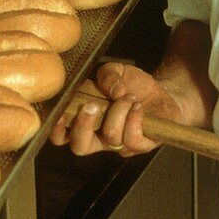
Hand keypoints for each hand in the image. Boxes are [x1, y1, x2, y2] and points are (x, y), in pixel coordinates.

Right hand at [50, 62, 183, 157]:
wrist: (162, 92)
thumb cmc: (133, 84)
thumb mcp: (116, 71)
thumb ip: (106, 74)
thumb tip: (110, 90)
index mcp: (86, 121)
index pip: (62, 136)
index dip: (56, 129)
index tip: (61, 113)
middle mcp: (100, 137)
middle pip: (80, 147)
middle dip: (84, 125)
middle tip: (94, 105)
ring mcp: (120, 145)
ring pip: (111, 137)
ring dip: (119, 110)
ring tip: (128, 96)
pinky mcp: (141, 146)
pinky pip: (132, 139)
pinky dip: (134, 117)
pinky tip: (138, 106)